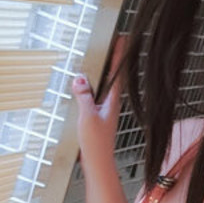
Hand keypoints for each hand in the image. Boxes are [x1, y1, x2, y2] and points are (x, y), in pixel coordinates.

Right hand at [73, 39, 124, 165]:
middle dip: (110, 59)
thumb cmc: (96, 144)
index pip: (117, 73)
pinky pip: (94, 96)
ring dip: (99, 72)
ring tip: (96, 57)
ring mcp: (104, 110)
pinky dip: (89, 87)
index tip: (123, 38)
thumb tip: (80, 78)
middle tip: (110, 41)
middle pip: (111, 76)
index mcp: (112, 101)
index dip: (119, 55)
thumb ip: (83, 96)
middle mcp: (110, 104)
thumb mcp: (87, 117)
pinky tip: (83, 86)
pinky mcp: (96, 117)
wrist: (97, 164)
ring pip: (102, 86)